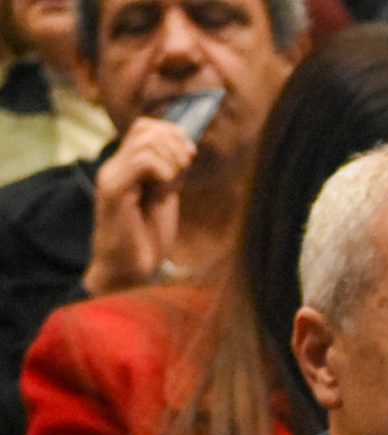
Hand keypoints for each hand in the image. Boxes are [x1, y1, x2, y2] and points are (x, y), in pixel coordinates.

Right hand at [85, 116, 195, 295]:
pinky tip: (165, 191)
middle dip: (176, 146)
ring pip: (146, 142)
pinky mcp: (114, 190)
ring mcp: (112, 176)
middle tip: (184, 171)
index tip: (190, 157)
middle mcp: (115, 165)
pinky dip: (164, 171)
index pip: (146, 126)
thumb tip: (186, 148)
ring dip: (172, 161)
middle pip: (147, 128)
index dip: (173, 134)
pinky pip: (143, 162)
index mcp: (126, 165)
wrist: (128, 268)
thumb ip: (170, 172)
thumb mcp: (164, 197)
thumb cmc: (146, 237)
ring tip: (173, 185)